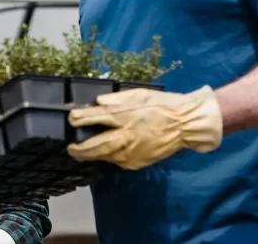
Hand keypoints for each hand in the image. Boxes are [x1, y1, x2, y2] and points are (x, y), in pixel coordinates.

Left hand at [66, 85, 222, 169]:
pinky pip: (118, 161)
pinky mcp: (137, 163)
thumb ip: (117, 99)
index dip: (80, 119)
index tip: (71, 118)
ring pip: (104, 156)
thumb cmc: (163, 105)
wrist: (186, 125)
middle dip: (79, 149)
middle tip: (70, 148)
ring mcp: (131, 152)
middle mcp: (126, 136)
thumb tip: (97, 102)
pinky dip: (110, 156)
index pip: (95, 118)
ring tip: (81, 152)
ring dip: (91, 155)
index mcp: (125, 116)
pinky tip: (107, 152)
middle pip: (95, 146)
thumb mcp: (139, 94)